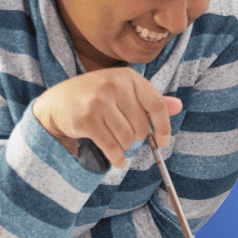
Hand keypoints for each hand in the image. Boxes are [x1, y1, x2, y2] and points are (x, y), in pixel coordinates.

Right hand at [32, 68, 182, 167]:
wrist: (59, 101)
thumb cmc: (98, 96)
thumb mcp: (125, 90)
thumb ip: (150, 99)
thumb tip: (179, 106)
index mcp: (129, 77)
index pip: (157, 104)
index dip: (164, 126)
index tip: (163, 140)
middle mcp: (114, 85)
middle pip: (142, 125)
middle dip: (139, 138)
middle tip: (130, 138)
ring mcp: (99, 102)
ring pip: (127, 138)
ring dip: (126, 147)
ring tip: (120, 143)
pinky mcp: (86, 120)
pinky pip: (111, 147)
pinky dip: (117, 158)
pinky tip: (118, 160)